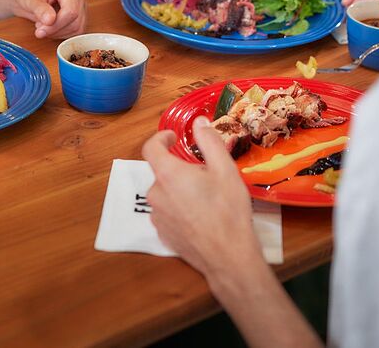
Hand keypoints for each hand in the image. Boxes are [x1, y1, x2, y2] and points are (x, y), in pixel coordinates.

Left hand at [9, 0, 87, 38]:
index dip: (56, 25)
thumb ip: (40, 9)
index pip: (71, 11)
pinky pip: (75, 32)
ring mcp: (81, 5)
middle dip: (55, 29)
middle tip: (39, 27)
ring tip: (43, 25)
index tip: (40, 30)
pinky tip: (50, 27)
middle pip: (75, 21)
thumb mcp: (29, 0)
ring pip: (76, 28)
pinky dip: (61, 34)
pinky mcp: (80, 16)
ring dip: (57, 32)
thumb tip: (50, 20)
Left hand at [142, 116, 261, 276]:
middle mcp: (155, 194)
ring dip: (179, 190)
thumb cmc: (227, 210)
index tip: (174, 138)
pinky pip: (167, 212)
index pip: (150, 147)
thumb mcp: (225, 169)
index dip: (161, 138)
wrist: (227, 256)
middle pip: (162, 172)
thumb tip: (199, 122)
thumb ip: (209, 141)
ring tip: (206, 198)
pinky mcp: (162, 233)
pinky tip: (200, 216)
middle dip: (180, 169)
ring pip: (165, 193)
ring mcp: (157, 216)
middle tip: (205, 175)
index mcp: (167, 174)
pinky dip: (179, 208)